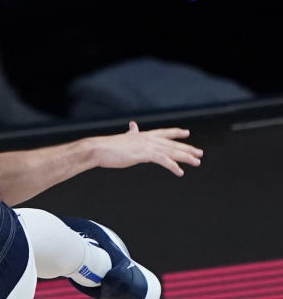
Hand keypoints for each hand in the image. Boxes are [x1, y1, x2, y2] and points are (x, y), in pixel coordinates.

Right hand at [88, 121, 202, 176]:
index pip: (164, 132)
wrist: (99, 149)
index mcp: (143, 135)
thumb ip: (131, 134)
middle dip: (187, 148)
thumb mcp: (123, 139)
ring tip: (196, 162)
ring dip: (186, 157)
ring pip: (172, 151)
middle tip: (199, 153)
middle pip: (172, 143)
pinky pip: (163, 160)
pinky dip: (173, 166)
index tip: (186, 133)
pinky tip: (180, 172)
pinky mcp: (144, 154)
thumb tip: (132, 126)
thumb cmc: (107, 147)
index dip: (176, 133)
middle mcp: (148, 138)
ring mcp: (147, 146)